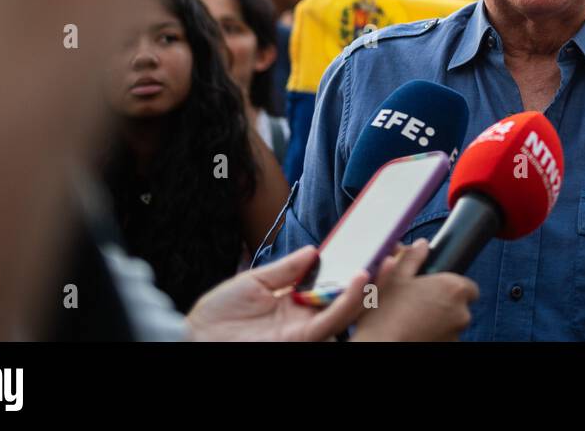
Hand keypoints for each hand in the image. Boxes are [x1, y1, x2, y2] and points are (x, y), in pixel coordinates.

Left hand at [186, 246, 367, 341]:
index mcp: (294, 303)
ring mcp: (305, 330)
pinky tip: (358, 278)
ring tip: (382, 261)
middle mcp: (304, 317)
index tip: (366, 243)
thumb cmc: (218, 314)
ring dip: (367, 286)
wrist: (195, 337)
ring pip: (346, 309)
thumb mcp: (254, 282)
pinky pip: (332, 319)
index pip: (329, 284)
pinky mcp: (302, 340)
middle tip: (389, 251)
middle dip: (370, 277)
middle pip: (345, 297)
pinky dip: (348, 300)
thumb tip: (314, 251)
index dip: (349, 266)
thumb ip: (285, 269)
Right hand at [352, 240, 479, 341]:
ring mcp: (456, 334)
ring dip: (440, 320)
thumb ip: (413, 258)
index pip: (469, 287)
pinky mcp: (448, 348)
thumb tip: (422, 245)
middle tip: (422, 302)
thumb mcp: (396, 277)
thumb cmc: (387, 312)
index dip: (454, 287)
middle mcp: (461, 313)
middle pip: (461, 305)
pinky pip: (445, 337)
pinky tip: (416, 331)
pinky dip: (435, 334)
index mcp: (453, 289)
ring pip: (452, 323)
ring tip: (415, 318)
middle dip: (445, 303)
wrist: (379, 344)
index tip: (437, 288)